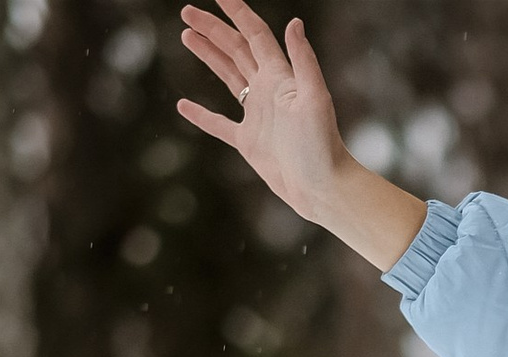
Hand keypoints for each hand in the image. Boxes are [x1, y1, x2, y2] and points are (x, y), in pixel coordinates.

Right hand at [176, 1, 424, 268]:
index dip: (237, 13)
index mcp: (281, 78)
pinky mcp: (250, 142)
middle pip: (236, 50)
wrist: (324, 188)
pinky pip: (219, 125)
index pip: (255, 36)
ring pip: (228, 77)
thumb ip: (303, 60)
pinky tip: (183, 105)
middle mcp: (268, 91)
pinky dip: (201, 115)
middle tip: (187, 12)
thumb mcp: (315, 98)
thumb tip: (295, 22)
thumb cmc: (323, 146)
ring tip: (187, 36)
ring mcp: (258, 116)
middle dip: (213, 29)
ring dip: (209, 55)